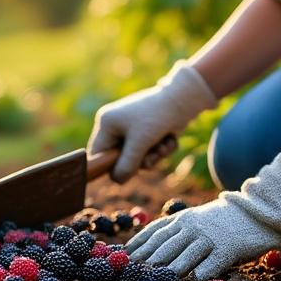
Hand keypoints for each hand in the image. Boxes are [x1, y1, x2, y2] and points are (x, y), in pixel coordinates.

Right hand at [87, 60, 218, 181]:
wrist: (182, 100)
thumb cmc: (157, 117)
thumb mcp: (140, 144)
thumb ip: (127, 165)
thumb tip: (117, 180)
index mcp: (107, 123)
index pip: (98, 153)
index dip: (109, 166)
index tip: (125, 172)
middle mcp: (115, 125)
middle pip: (119, 158)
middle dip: (139, 160)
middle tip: (151, 157)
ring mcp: (131, 128)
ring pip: (136, 156)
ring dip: (153, 156)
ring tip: (163, 146)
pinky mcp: (146, 131)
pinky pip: (148, 150)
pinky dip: (160, 149)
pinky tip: (169, 140)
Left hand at [125, 152, 280, 278]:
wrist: (259, 210)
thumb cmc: (223, 220)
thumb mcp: (196, 218)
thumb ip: (177, 231)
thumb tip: (149, 251)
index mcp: (182, 219)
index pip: (154, 232)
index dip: (138, 245)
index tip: (125, 257)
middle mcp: (192, 226)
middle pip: (165, 246)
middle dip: (148, 261)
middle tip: (133, 274)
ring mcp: (210, 237)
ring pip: (186, 256)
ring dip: (170, 270)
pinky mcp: (229, 248)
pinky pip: (214, 262)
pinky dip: (205, 272)